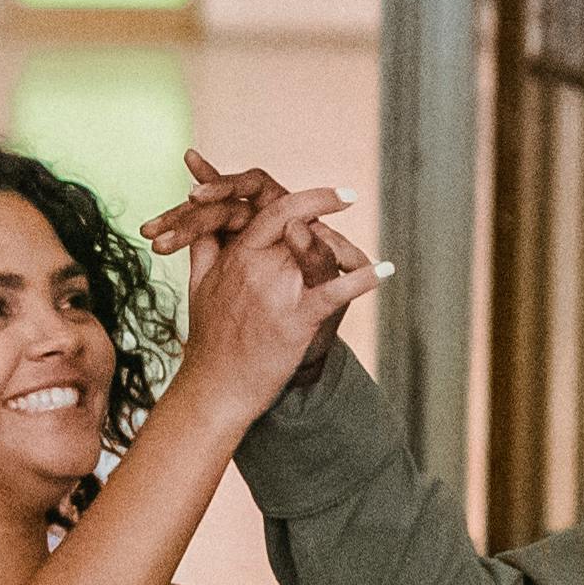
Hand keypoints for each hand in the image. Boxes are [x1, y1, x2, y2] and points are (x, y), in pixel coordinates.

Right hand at [169, 172, 381, 431]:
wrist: (215, 389)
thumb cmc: (209, 341)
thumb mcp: (198, 287)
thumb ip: (205, 250)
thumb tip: (208, 225)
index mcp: (237, 256)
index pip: (278, 211)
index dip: (313, 198)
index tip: (339, 195)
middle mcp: (257, 266)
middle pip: (305, 226)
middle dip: (331, 219)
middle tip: (350, 206)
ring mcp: (276, 291)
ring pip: (323, 253)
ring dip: (350, 252)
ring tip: (365, 259)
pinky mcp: (295, 319)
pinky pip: (336, 291)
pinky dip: (363, 279)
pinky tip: (385, 270)